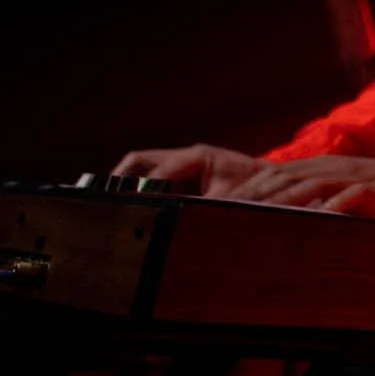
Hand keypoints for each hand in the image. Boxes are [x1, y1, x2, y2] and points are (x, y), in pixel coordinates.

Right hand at [113, 144, 263, 197]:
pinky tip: (124, 207)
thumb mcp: (226, 200)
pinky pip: (149, 178)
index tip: (123, 202)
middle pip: (140, 161)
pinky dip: (135, 189)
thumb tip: (175, 218)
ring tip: (106, 203)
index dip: (140, 186)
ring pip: (140, 167)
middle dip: (119, 178)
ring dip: (124, 183)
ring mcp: (181, 164)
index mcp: (198, 157)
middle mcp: (185, 157)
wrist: (274, 183)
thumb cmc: (252, 189)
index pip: (160, 169)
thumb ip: (201, 208)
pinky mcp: (179, 176)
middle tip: (101, 198)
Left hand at [230, 156, 374, 221]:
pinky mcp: (371, 190)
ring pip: (310, 184)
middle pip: (286, 177)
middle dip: (256, 192)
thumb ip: (316, 198)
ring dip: (284, 197)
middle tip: (228, 208)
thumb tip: (284, 215)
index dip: (250, 187)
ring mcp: (351, 178)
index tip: (224, 201)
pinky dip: (332, 205)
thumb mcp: (342, 191)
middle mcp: (332, 168)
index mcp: (322, 168)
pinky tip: (317, 216)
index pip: (277, 174)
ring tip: (260, 211)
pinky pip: (348, 196)